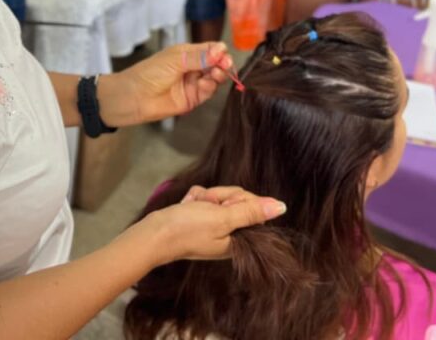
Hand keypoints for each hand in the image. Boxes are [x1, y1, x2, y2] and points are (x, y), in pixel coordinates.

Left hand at [104, 43, 234, 125]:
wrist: (135, 97)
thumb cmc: (150, 73)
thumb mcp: (175, 60)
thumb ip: (198, 56)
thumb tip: (220, 49)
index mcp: (187, 53)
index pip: (210, 49)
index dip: (219, 51)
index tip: (223, 53)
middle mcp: (192, 67)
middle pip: (215, 63)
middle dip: (222, 63)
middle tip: (225, 64)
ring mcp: (193, 83)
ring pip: (214, 78)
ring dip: (219, 74)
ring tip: (217, 73)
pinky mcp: (193, 99)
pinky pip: (208, 91)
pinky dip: (211, 87)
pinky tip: (207, 83)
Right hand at [138, 185, 286, 265]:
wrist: (154, 234)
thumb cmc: (187, 229)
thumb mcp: (222, 218)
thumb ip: (251, 212)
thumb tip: (281, 206)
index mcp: (239, 238)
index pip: (253, 206)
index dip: (237, 200)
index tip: (222, 206)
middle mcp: (229, 233)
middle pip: (236, 199)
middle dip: (218, 197)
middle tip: (205, 207)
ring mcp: (214, 225)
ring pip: (219, 196)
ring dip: (205, 197)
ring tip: (192, 207)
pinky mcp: (200, 218)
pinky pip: (205, 199)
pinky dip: (195, 199)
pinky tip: (186, 206)